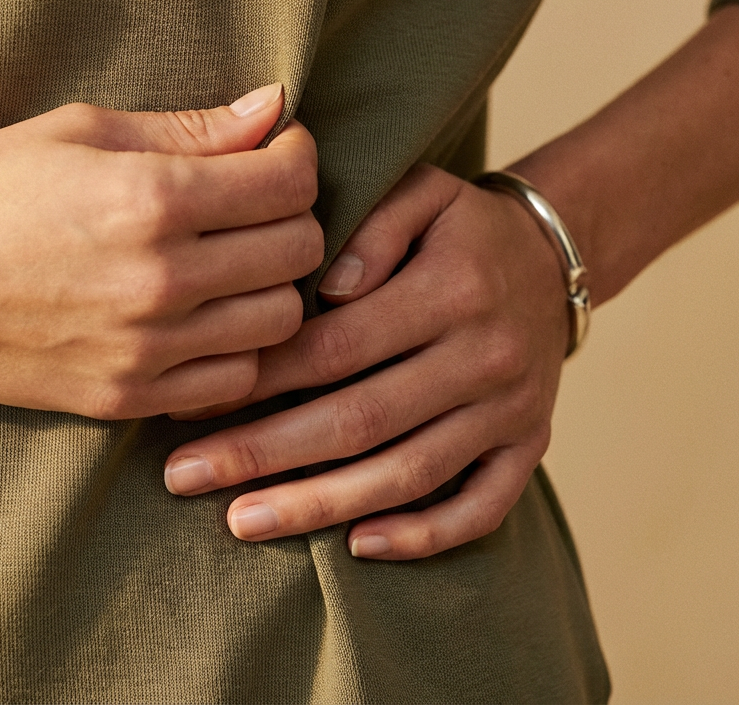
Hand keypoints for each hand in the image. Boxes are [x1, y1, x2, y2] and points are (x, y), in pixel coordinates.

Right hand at [0, 84, 323, 418]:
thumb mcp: (81, 131)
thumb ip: (190, 127)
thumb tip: (272, 107)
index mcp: (149, 198)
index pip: (289, 182)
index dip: (296, 154)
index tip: (275, 148)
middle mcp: (160, 279)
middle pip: (300, 249)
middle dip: (292, 213)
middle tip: (254, 200)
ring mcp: (146, 348)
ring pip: (282, 319)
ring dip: (273, 282)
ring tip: (235, 258)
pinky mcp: (128, 397)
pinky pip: (236, 379)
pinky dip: (241, 345)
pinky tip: (208, 314)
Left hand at [163, 162, 568, 558]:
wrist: (553, 258)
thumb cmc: (462, 225)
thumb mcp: (424, 191)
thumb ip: (371, 226)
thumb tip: (324, 286)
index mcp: (452, 288)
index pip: (338, 346)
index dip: (262, 377)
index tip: (194, 399)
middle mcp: (485, 355)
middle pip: (362, 420)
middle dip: (266, 453)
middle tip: (185, 475)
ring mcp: (512, 408)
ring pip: (409, 473)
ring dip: (322, 505)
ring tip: (241, 520)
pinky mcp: (529, 444)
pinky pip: (482, 507)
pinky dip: (423, 535)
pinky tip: (357, 547)